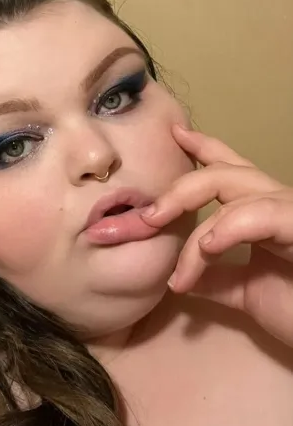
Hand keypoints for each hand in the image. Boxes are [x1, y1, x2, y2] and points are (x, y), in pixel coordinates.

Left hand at [140, 124, 292, 346]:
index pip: (229, 170)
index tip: (175, 134)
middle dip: (180, 190)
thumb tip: (177, 275)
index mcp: (262, 212)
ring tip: (178, 272)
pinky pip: (259, 214)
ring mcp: (291, 211)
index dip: (204, 147)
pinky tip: (209, 248)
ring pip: (234, 189)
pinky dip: (229, 228)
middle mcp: (277, 203)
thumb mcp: (246, 292)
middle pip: (223, 172)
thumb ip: (213, 278)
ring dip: (198, 232)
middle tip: (147, 219)